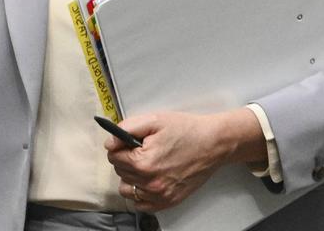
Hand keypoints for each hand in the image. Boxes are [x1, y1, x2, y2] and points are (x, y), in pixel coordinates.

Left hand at [106, 108, 265, 211]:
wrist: (214, 144)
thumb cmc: (187, 130)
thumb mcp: (155, 120)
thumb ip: (127, 128)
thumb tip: (110, 143)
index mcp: (143, 162)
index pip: (113, 156)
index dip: (120, 145)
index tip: (132, 141)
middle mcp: (150, 183)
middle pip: (119, 171)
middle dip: (126, 158)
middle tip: (144, 148)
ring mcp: (159, 195)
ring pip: (127, 188)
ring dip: (131, 176)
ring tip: (147, 164)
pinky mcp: (168, 202)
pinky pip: (140, 203)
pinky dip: (141, 192)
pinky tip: (150, 178)